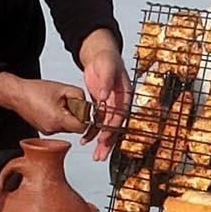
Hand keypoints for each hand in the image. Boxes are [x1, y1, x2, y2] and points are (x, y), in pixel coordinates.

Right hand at [0, 72, 93, 137]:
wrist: (17, 94)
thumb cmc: (35, 90)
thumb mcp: (63, 88)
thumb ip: (79, 96)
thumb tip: (87, 105)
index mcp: (57, 119)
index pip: (82, 126)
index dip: (85, 117)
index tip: (83, 108)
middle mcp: (52, 129)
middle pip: (75, 128)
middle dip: (76, 115)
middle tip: (70, 102)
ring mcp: (47, 131)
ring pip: (67, 127)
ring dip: (68, 116)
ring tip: (59, 103)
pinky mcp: (44, 130)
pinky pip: (59, 126)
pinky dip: (60, 118)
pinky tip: (52, 107)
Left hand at [77, 37, 130, 160]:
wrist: (100, 55)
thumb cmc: (107, 59)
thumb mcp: (107, 66)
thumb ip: (106, 81)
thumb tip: (103, 96)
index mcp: (125, 95)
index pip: (120, 116)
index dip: (112, 128)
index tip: (103, 138)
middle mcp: (119, 104)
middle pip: (115, 127)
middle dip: (107, 143)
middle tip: (100, 156)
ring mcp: (110, 107)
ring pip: (106, 128)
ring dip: (101, 142)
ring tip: (96, 156)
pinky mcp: (101, 107)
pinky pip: (97, 123)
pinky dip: (92, 132)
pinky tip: (85, 141)